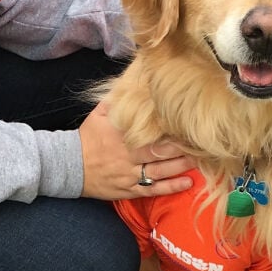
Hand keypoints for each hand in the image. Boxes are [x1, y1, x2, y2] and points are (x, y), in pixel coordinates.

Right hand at [78, 102, 193, 200]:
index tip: (188, 125)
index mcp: (121, 135)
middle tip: (202, 143)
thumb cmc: (87, 138)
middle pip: (159, 152)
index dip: (171, 130)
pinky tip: (187, 183)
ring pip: (160, 171)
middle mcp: (127, 155)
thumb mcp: (99, 113)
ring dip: (181, 166)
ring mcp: (129, 174)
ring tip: (201, 161)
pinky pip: (152, 189)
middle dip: (182, 148)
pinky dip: (170, 187)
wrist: (68, 166)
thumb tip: (135, 80)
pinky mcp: (128, 189)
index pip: (150, 132)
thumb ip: (117, 99)